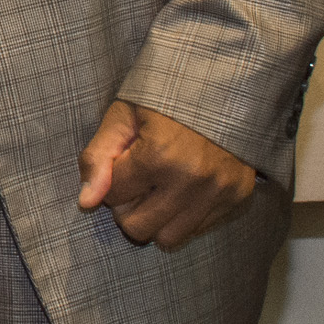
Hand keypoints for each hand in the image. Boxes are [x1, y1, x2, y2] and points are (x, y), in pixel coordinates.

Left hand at [76, 101, 257, 250]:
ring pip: (167, 239)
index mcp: (158, 155)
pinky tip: (183, 189)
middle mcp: (190, 180)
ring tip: (158, 188)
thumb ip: (99, 157)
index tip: (123, 160)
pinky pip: (197, 230)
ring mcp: (218, 192)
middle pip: (136, 227)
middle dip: (127, 207)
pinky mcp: (237, 198)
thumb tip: (86, 203)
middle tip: (137, 180)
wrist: (225, 85)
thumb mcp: (123, 115)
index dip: (111, 179)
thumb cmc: (165, 97)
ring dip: (155, 219)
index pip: (112, 196)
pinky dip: (183, 217)